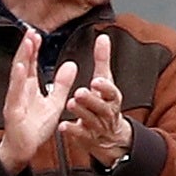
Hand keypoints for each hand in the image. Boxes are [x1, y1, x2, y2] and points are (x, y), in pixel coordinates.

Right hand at [0, 28, 80, 175]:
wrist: (24, 149)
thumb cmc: (35, 127)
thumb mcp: (55, 102)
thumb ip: (61, 84)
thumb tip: (71, 65)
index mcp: (29, 88)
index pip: (31, 64)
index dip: (34, 49)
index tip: (37, 34)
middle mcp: (20, 91)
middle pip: (23, 65)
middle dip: (26, 48)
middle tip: (31, 31)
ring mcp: (15, 100)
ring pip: (17, 76)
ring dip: (22, 58)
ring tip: (27, 43)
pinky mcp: (13, 111)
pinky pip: (16, 94)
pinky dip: (18, 80)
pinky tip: (21, 68)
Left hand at [58, 34, 130, 167]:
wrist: (112, 134)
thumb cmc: (105, 102)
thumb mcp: (107, 80)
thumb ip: (102, 60)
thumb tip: (102, 37)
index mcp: (113, 98)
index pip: (112, 92)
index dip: (105, 87)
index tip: (96, 81)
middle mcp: (107, 113)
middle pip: (102, 107)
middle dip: (91, 100)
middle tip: (79, 92)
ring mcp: (98, 126)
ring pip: (91, 120)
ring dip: (81, 112)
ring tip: (71, 104)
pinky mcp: (88, 137)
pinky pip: (80, 135)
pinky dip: (72, 130)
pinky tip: (63, 126)